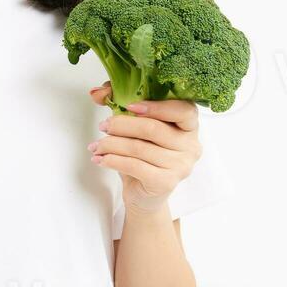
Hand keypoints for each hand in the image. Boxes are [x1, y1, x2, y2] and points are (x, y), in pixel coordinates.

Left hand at [86, 80, 200, 212]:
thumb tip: (97, 93)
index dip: (156, 107)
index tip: (129, 107)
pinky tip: (101, 159)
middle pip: (153, 129)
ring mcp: (181, 166)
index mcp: (189, 126)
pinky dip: (113, 161)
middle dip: (121, 125)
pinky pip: (135, 166)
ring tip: (96, 146)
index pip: (183, 110)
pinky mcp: (166, 182)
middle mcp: (191, 145)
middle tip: (103, 126)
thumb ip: (118, 100)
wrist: (145, 193)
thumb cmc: (143, 154)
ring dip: (111, 145)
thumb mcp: (133, 123)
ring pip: (140, 148)